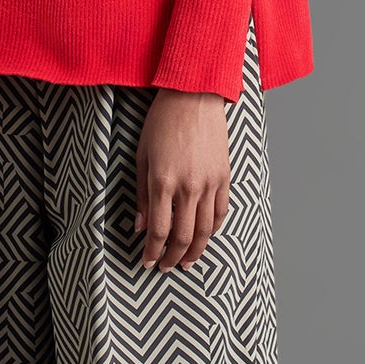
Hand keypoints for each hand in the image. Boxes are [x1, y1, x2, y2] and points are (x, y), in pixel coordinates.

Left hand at [133, 88, 231, 271]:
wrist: (194, 96)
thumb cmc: (162, 122)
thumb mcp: (141, 157)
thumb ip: (141, 194)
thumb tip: (139, 226)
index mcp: (163, 182)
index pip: (158, 230)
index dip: (152, 252)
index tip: (147, 262)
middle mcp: (189, 187)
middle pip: (183, 237)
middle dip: (172, 258)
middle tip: (165, 267)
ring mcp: (210, 183)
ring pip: (206, 230)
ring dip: (195, 251)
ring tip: (186, 262)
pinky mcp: (224, 177)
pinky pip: (221, 212)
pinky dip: (213, 230)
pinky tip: (204, 237)